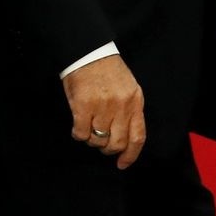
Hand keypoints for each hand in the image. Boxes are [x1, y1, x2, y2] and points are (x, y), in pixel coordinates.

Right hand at [63, 54, 145, 169]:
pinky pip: (81, 134)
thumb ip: (129, 111)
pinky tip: (78, 125)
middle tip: (101, 142)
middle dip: (107, 148)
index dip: (130, 155)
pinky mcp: (83, 106)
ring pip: (98, 140)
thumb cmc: (107, 70)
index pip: (138, 137)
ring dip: (91, 139)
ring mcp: (102, 107)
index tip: (122, 164)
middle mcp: (121, 106)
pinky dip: (78, 134)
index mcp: (135, 101)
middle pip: (117, 143)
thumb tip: (125, 138)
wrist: (89, 52)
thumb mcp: (128, 88)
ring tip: (88, 126)